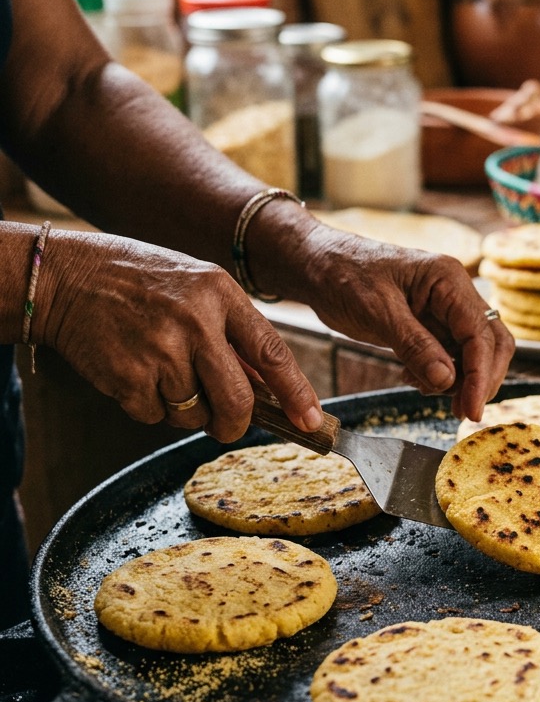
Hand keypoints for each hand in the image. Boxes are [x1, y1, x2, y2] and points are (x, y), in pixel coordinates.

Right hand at [34, 231, 321, 441]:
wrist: (65, 277)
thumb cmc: (139, 284)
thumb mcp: (196, 290)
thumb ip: (232, 333)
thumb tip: (267, 388)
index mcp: (220, 294)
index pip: (272, 352)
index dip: (296, 392)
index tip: (311, 421)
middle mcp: (195, 322)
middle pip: (237, 401)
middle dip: (235, 423)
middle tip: (226, 425)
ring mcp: (161, 350)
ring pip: (194, 414)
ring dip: (183, 409)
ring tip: (161, 372)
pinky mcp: (128, 376)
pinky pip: (155, 416)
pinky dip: (148, 406)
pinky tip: (135, 373)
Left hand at [293, 224, 514, 420]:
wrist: (317, 265)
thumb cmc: (343, 275)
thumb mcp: (377, 312)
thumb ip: (415, 346)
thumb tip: (447, 380)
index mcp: (447, 279)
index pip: (480, 333)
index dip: (481, 374)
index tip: (472, 409)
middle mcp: (454, 292)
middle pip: (490, 342)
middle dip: (480, 379)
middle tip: (460, 412)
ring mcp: (444, 309)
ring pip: (473, 352)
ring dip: (459, 380)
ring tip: (422, 388)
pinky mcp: (430, 324)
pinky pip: (450, 355)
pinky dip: (440, 375)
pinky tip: (413, 378)